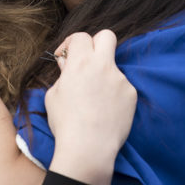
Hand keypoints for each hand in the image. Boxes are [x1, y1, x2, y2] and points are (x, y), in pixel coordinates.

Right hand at [45, 30, 136, 184]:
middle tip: (87, 59)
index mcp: (81, 62)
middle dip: (96, 42)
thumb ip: (63, 74)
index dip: (70, 44)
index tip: (65, 58)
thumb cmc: (66, 123)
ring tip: (93, 100)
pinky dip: (112, 93)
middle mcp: (103, 65)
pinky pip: (121, 86)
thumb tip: (67, 64)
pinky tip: (104, 110)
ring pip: (112, 67)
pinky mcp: (131, 94)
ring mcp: (120, 79)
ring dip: (102, 75)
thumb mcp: (53, 95)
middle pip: (107, 36)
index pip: (80, 37)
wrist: (89, 148)